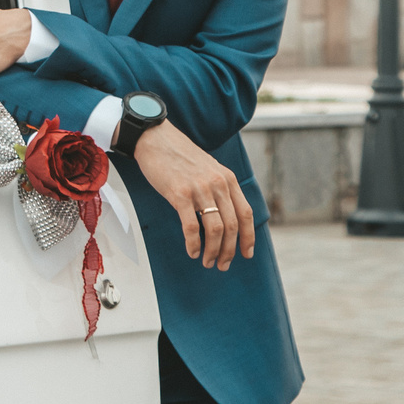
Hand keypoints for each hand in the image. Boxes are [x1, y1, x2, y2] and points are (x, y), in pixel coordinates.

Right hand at [128, 121, 255, 270]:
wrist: (155, 139)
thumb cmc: (180, 156)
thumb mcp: (209, 168)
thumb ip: (220, 188)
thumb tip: (226, 215)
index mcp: (228, 179)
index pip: (246, 214)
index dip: (248, 237)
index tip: (246, 253)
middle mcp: (218, 184)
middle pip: (231, 226)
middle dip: (229, 251)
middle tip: (222, 264)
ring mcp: (199, 189)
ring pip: (215, 229)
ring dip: (213, 251)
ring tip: (206, 262)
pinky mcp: (179, 194)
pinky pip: (191, 226)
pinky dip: (193, 244)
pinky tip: (192, 251)